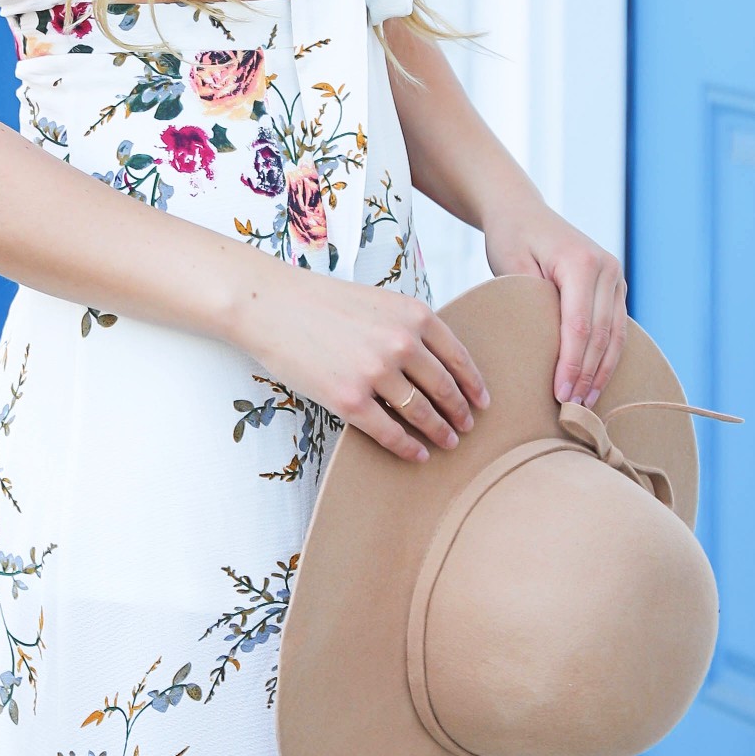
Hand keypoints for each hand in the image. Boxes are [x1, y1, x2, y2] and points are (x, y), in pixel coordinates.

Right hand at [233, 272, 490, 464]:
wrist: (271, 306)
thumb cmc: (323, 302)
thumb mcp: (380, 301)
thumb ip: (410, 326)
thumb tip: (438, 362)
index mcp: (414, 315)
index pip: (459, 358)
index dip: (474, 385)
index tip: (483, 403)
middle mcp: (401, 343)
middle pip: (445, 389)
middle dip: (460, 413)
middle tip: (468, 428)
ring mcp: (376, 373)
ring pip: (421, 413)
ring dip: (439, 432)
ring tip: (447, 443)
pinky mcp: (349, 399)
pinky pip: (389, 432)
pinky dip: (408, 447)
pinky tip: (418, 454)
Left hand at [481, 194, 627, 406]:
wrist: (522, 211)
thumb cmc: (510, 238)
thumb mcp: (511, 265)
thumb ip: (529, 300)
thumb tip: (548, 345)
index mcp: (581, 262)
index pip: (581, 325)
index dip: (573, 364)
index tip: (560, 393)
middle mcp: (606, 268)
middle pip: (602, 334)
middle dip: (588, 374)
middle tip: (572, 409)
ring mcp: (615, 276)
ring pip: (615, 335)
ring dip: (602, 371)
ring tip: (586, 402)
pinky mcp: (614, 286)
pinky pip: (616, 327)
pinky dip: (607, 356)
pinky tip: (595, 380)